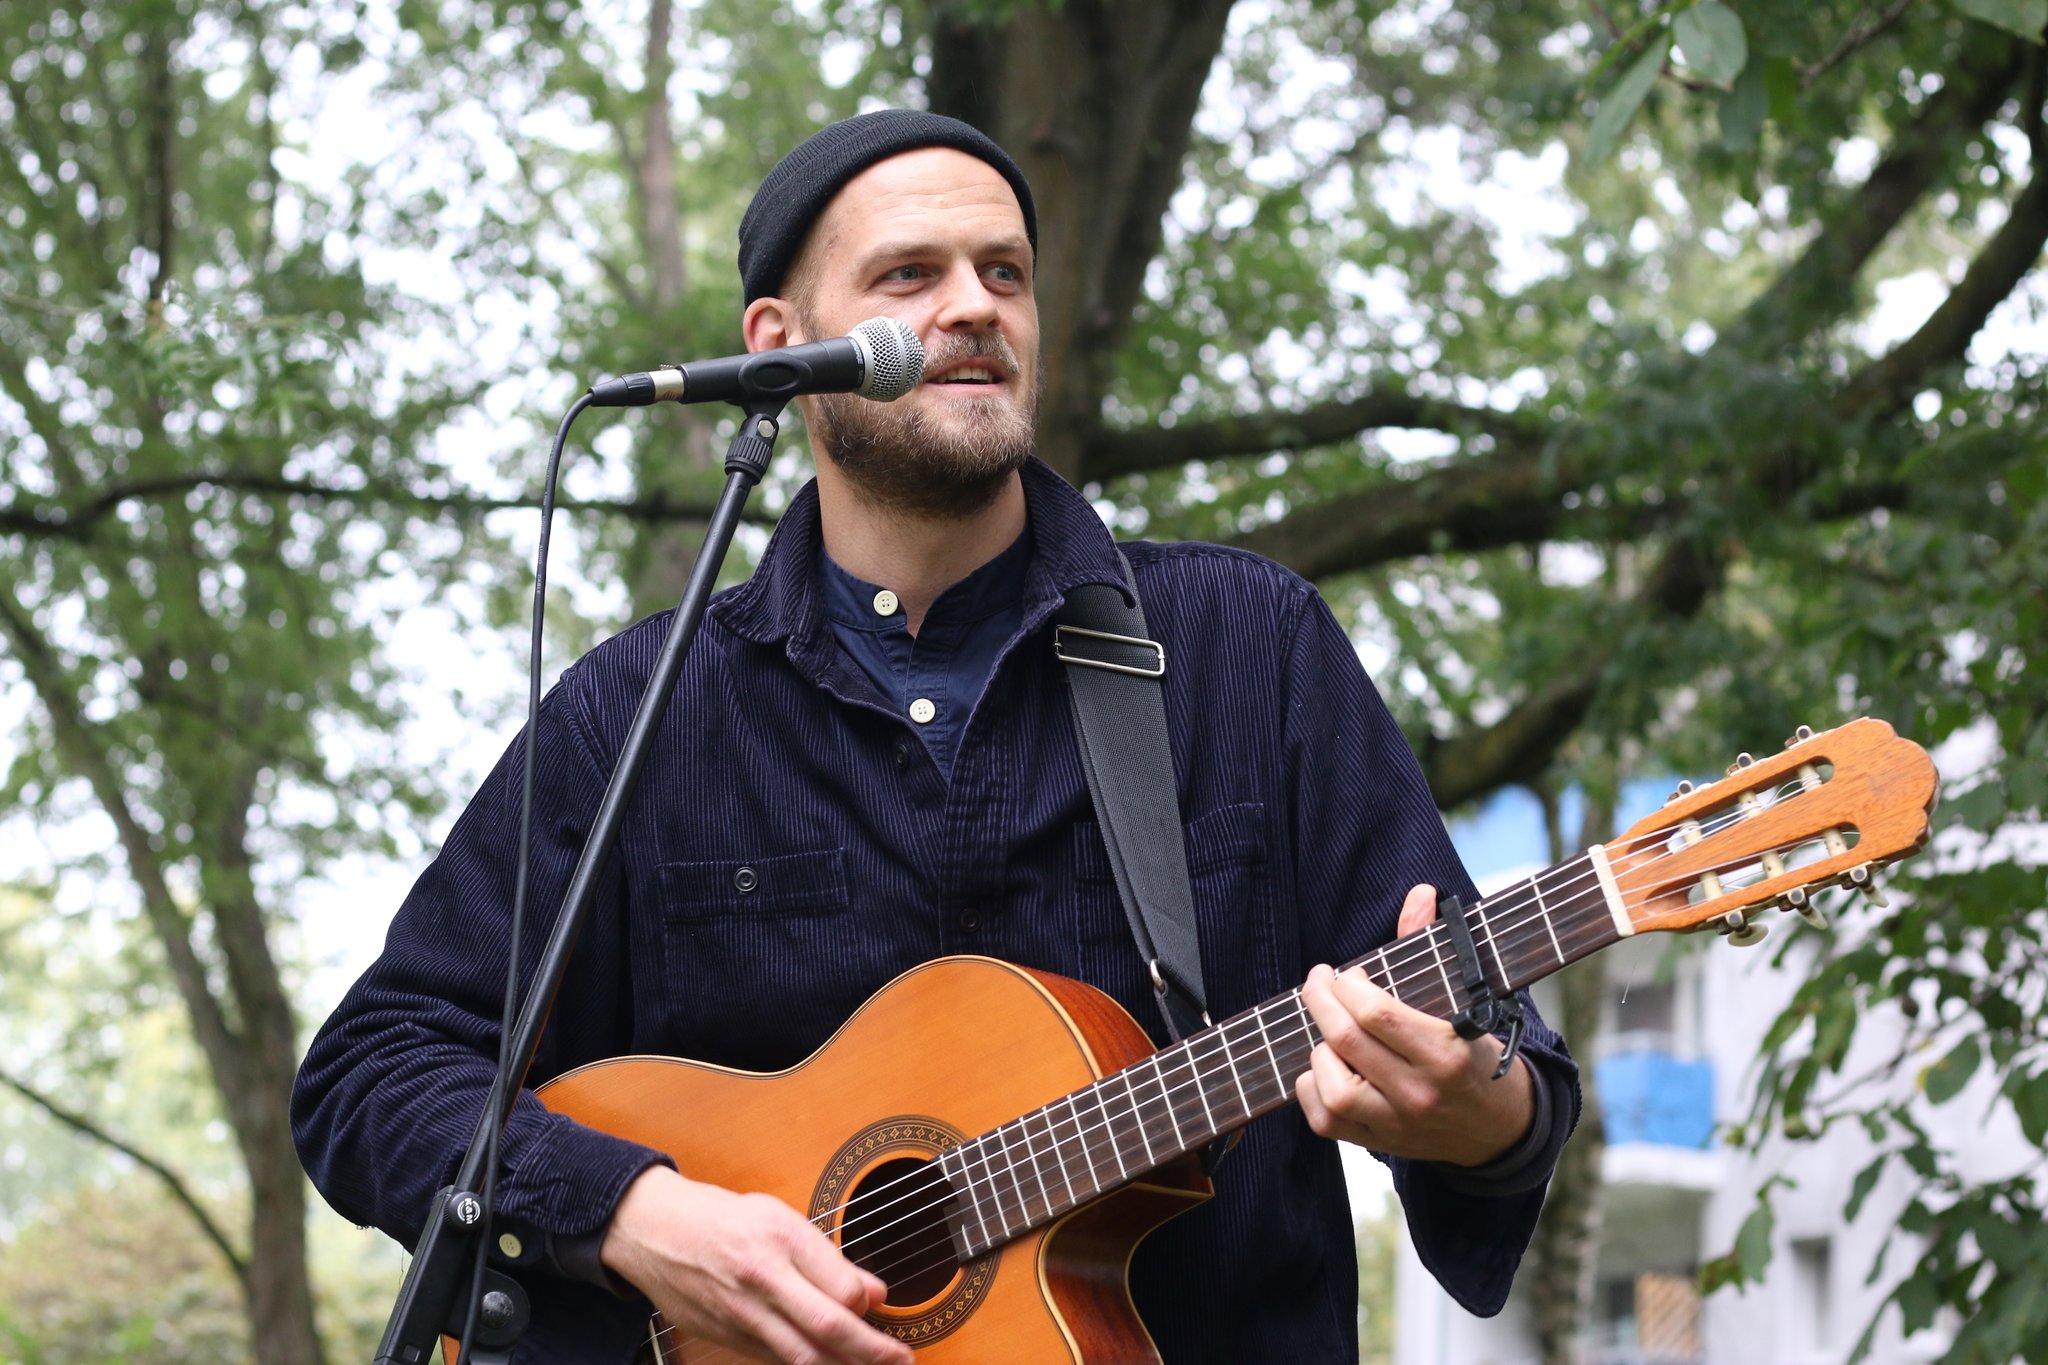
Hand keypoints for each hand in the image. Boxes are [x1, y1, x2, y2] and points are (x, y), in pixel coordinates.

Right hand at [599, 1166, 913, 1364]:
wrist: (654, 1232)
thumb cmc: (723, 1220)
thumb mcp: (779, 1217)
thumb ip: (826, 1258)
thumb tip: (872, 1293)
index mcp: (779, 1238)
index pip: (839, 1285)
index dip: (868, 1304)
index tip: (885, 1309)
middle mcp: (761, 1279)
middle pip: (825, 1328)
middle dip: (871, 1352)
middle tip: (901, 1359)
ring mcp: (741, 1314)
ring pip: (801, 1356)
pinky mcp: (726, 1338)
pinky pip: (774, 1360)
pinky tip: (829, 1364)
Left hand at [1294, 883, 1534, 1166]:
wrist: (1499, 1129)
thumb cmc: (1475, 1053)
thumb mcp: (1465, 1001)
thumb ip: (1430, 946)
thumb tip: (1420, 891)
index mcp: (1445, 1054)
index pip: (1376, 1014)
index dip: (1348, 986)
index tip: (1346, 973)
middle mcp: (1419, 1093)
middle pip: (1346, 1041)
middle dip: (1320, 1000)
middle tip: (1318, 981)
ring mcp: (1396, 1124)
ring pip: (1330, 1086)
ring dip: (1319, 1048)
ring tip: (1332, 1031)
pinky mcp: (1378, 1144)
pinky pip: (1324, 1120)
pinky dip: (1312, 1087)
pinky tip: (1325, 1064)